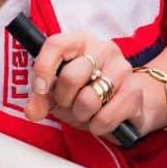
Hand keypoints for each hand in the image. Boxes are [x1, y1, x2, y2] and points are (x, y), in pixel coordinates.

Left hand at [24, 32, 155, 137]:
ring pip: (88, 100)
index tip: (39, 89)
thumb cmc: (90, 92)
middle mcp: (103, 49)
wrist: (130, 103)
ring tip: (86, 112)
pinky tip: (100, 120)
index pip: (56, 44)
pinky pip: (105, 118)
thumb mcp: (61, 92)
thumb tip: (31, 112)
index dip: (43, 69)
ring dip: (81, 115)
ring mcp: (122, 69)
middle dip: (64, 99)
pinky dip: (97, 126)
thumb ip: (42, 99)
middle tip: (69, 103)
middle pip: (70, 76)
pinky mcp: (134, 92)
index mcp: (80, 41)